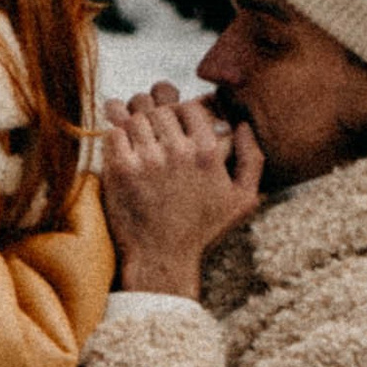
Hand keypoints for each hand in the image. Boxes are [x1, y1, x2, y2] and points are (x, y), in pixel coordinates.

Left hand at [99, 82, 262, 297]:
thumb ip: (252, 158)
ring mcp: (148, 159)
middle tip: (152, 136)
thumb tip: (245, 124)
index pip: (189, 108)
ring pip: (135, 118)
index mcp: (208, 153)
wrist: (162, 259)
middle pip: (160, 110)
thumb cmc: (202, 230)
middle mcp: (180, 152)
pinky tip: (123, 154)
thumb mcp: (243, 199)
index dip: (179, 114)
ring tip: (137, 144)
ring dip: (134, 127)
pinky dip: (116, 138)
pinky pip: (114, 132)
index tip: (174, 130)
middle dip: (155, 119)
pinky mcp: (121, 169)